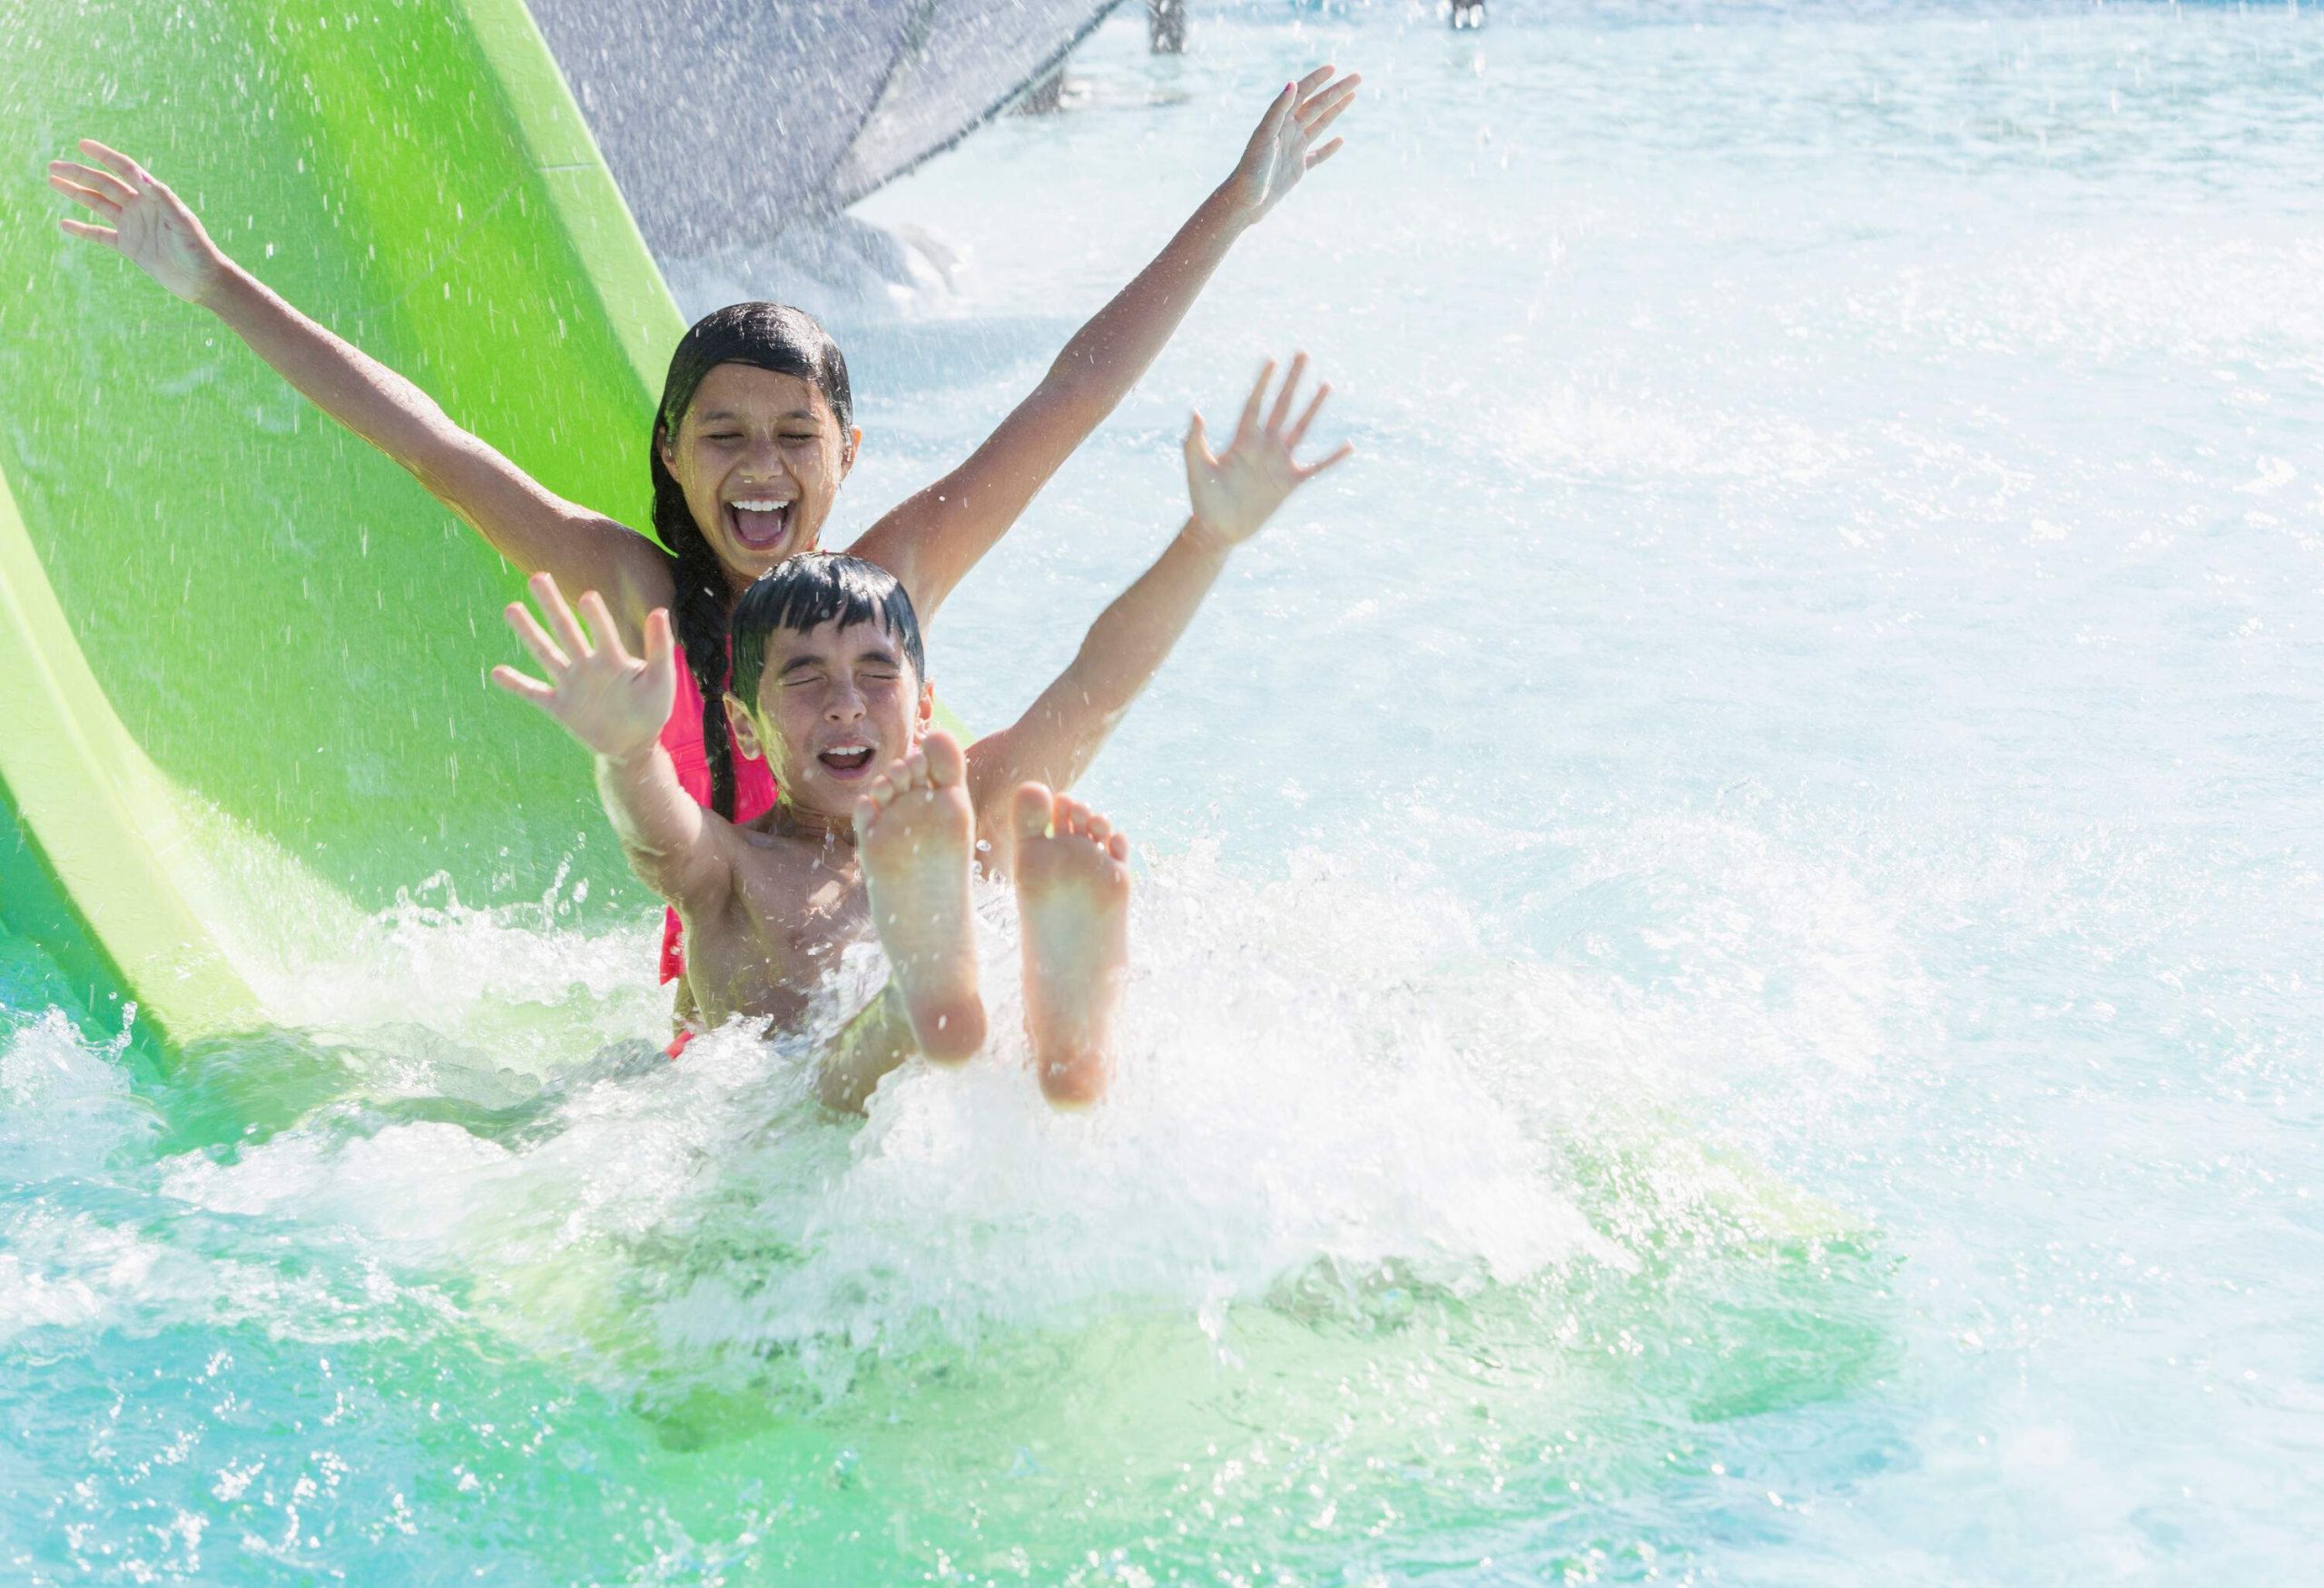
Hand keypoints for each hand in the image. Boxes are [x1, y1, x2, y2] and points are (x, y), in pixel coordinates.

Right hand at [49, 140, 228, 304]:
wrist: (203, 281)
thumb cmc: (198, 250)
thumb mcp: (182, 222)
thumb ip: (162, 197)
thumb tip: (139, 175)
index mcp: (154, 197)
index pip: (125, 170)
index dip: (104, 156)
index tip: (82, 144)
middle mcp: (140, 208)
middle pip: (104, 185)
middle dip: (79, 174)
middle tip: (53, 166)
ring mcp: (133, 226)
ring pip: (98, 205)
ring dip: (76, 193)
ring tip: (52, 181)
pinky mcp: (129, 247)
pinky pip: (100, 235)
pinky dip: (83, 230)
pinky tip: (64, 224)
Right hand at [491, 572, 676, 761]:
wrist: (634, 744)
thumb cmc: (652, 708)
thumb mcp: (661, 679)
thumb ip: (660, 649)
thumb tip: (660, 611)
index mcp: (612, 658)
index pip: (603, 633)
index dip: (597, 618)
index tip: (588, 597)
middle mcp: (587, 665)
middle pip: (566, 630)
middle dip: (552, 605)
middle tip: (538, 577)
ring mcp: (571, 684)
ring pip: (546, 654)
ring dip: (529, 632)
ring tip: (511, 608)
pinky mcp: (559, 707)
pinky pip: (534, 693)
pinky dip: (516, 684)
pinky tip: (496, 672)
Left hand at [1183, 354, 1351, 549]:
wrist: (1219, 529)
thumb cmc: (1204, 499)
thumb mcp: (1196, 468)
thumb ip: (1194, 441)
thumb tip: (1196, 411)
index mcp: (1241, 440)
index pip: (1255, 404)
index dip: (1262, 384)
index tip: (1271, 360)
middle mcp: (1263, 446)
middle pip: (1281, 406)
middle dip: (1291, 381)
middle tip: (1302, 354)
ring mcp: (1279, 463)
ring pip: (1300, 428)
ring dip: (1313, 406)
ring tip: (1326, 384)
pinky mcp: (1290, 483)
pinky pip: (1316, 468)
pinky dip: (1332, 458)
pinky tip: (1349, 446)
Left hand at [1219, 66, 1358, 225]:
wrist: (1245, 199)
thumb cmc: (1252, 167)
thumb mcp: (1265, 135)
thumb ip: (1278, 109)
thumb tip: (1292, 83)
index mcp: (1280, 121)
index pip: (1302, 93)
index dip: (1317, 80)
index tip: (1334, 68)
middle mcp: (1289, 131)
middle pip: (1318, 105)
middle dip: (1337, 91)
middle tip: (1357, 77)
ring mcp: (1295, 149)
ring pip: (1321, 124)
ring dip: (1336, 110)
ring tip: (1353, 96)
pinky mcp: (1298, 168)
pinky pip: (1318, 155)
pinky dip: (1330, 148)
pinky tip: (1341, 140)